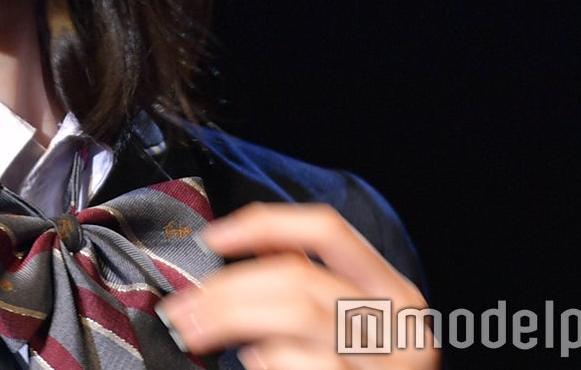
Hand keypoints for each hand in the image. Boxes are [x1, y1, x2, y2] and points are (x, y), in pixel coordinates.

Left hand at [156, 202, 439, 368]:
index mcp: (393, 292)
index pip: (327, 230)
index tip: (212, 238)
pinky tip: (251, 361)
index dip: (265, 224)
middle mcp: (397, 323)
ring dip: (230, 317)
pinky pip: (304, 362)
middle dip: (228, 286)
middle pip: (299, 276)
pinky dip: (269, 357)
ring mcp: (385, 363)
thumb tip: (243, 247)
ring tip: (194, 332)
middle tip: (183, 306)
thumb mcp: (350, 324)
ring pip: (297, 314)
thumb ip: (308, 284)